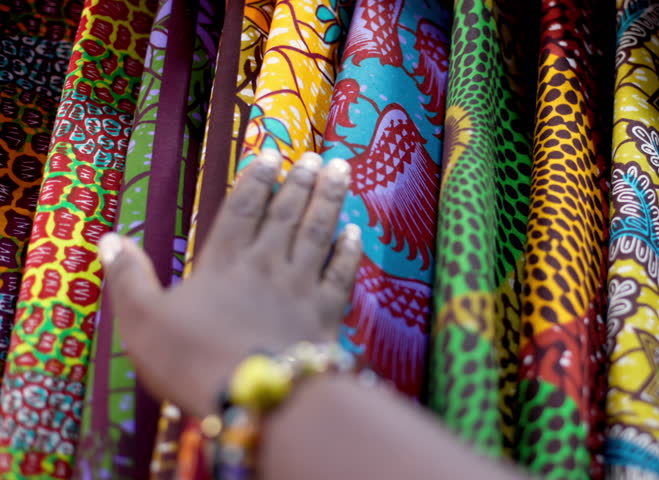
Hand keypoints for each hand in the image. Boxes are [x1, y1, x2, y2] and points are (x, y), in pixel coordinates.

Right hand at [98, 150, 361, 416]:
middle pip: (287, 214)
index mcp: (224, 262)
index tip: (272, 155)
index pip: (243, 208)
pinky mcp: (327, 313)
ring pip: (319, 232)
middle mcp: (267, 265)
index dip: (257, 179)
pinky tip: (355, 232)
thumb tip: (109, 239)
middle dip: (302, 182)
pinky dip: (349, 251)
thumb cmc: (192, 359)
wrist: (255, 397)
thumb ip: (128, 278)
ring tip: (341, 172)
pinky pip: (342, 273)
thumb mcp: (142, 321)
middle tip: (317, 157)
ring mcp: (301, 287)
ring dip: (330, 200)